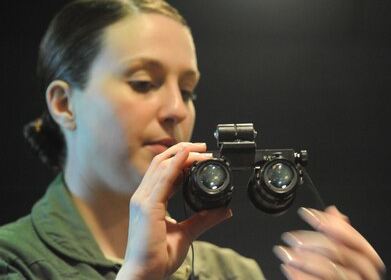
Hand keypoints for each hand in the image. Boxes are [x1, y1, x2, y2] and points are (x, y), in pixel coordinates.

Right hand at [117, 142, 231, 279]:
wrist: (145, 274)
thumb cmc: (158, 256)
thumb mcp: (186, 233)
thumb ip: (203, 219)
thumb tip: (224, 210)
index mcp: (150, 201)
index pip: (164, 173)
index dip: (182, 162)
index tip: (199, 157)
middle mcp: (143, 197)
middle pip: (161, 163)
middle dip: (182, 151)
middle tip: (202, 147)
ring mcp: (143, 200)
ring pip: (162, 166)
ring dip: (182, 154)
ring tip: (201, 150)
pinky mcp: (147, 206)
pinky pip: (162, 179)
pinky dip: (175, 164)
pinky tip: (186, 155)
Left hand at [274, 206, 384, 279]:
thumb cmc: (340, 274)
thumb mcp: (342, 252)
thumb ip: (339, 233)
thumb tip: (333, 211)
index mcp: (368, 260)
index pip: (355, 239)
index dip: (331, 224)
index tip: (308, 214)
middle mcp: (364, 274)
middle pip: (341, 253)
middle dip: (313, 241)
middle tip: (291, 237)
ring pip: (330, 270)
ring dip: (303, 259)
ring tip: (285, 252)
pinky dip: (300, 276)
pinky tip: (288, 268)